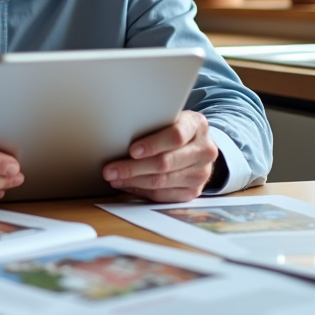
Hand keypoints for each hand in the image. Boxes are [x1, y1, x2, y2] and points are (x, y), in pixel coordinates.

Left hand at [102, 110, 218, 201]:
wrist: (198, 147)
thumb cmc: (174, 129)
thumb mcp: (168, 119)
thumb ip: (152, 124)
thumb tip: (118, 135)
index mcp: (197, 125)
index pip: (176, 136)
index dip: (152, 144)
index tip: (132, 150)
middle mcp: (204, 150)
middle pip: (166, 162)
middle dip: (133, 167)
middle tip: (110, 170)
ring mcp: (201, 173)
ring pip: (162, 181)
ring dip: (133, 181)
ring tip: (114, 178)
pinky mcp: (194, 191)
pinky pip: (164, 195)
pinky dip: (142, 191)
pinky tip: (127, 185)